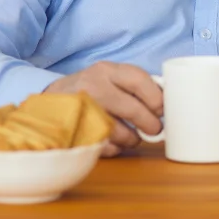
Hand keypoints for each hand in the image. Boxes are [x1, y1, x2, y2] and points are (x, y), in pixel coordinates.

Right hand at [44, 62, 162, 156]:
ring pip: (120, 132)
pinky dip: (115, 148)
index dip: (156, 98)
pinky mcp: (75, 132)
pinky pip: (105, 146)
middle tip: (155, 129)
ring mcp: (82, 111)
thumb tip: (167, 100)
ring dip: (133, 139)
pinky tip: (115, 142)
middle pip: (132, 109)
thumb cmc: (90, 88)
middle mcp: (93, 87)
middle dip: (150, 124)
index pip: (139, 80)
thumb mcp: (109, 76)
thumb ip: (133, 84)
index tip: (163, 109)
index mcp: (106, 71)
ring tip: (134, 138)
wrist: (50, 100)